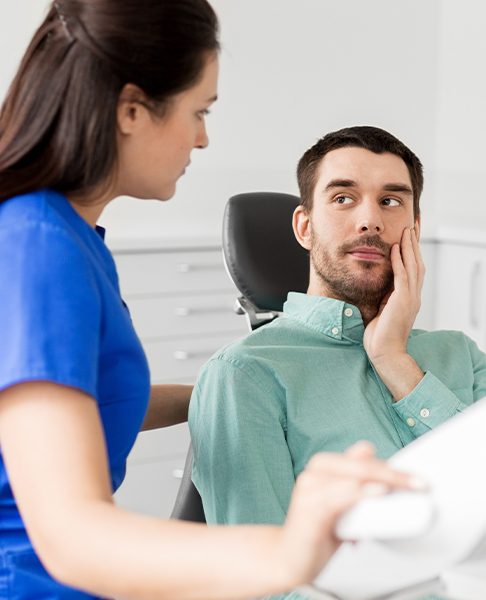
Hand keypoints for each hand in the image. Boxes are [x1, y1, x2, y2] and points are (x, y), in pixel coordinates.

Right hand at [276, 442, 419, 587]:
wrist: (288, 558)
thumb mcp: (343, 505)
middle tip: (419, 484)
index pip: (363, 458)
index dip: (391, 467)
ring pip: (354, 475)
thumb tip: (374, 463)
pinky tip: (378, 492)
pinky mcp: (309, 508)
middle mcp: (314, 472)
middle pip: (361, 464)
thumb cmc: (316, 532)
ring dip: (383, 479)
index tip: (416, 479)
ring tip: (406, 487)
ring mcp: (309, 488)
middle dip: (393, 473)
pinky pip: (340, 495)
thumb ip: (357, 485)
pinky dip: (362, 492)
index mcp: (323, 467)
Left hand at [363, 227, 423, 362]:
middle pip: (417, 264)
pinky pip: (402, 277)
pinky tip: (396, 249)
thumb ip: (384, 297)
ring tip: (406, 231)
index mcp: (409, 298)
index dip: (412, 252)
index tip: (409, 237)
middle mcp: (413, 296)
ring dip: (409, 247)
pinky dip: (400, 261)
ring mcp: (410, 298)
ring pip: (413, 266)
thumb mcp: (382, 311)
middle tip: (412, 226)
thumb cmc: (379, 336)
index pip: (413, 270)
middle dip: (414, 244)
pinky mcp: (403, 302)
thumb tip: (378, 286)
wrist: (384, 353)